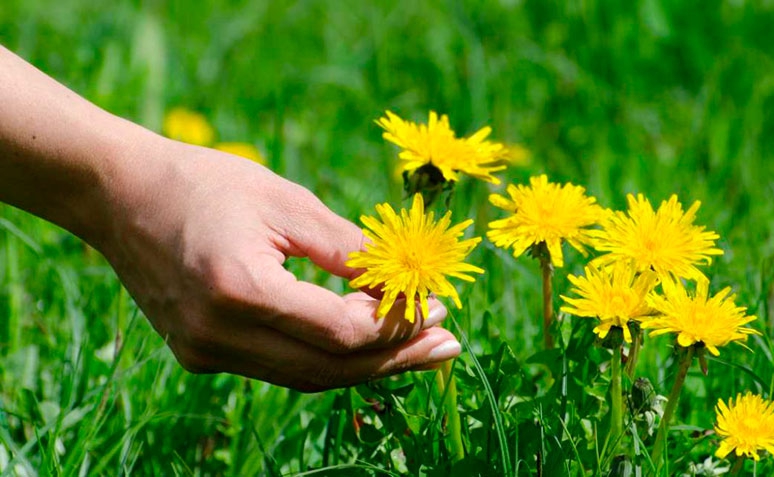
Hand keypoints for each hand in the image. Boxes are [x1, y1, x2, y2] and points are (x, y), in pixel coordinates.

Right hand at [95, 135, 461, 390]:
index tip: (435, 305)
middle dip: (395, 358)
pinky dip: (325, 358)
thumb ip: (346, 248)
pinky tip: (362, 342)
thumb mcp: (285, 201)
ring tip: (418, 349)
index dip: (395, 323)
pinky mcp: (200, 354)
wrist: (119, 195)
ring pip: (306, 377)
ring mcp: (205, 352)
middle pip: (329, 368)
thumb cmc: (204, 182)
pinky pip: (279, 367)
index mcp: (240, 288)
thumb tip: (401, 285)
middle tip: (448, 346)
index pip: (340, 332)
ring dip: (366, 365)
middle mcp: (219, 334)